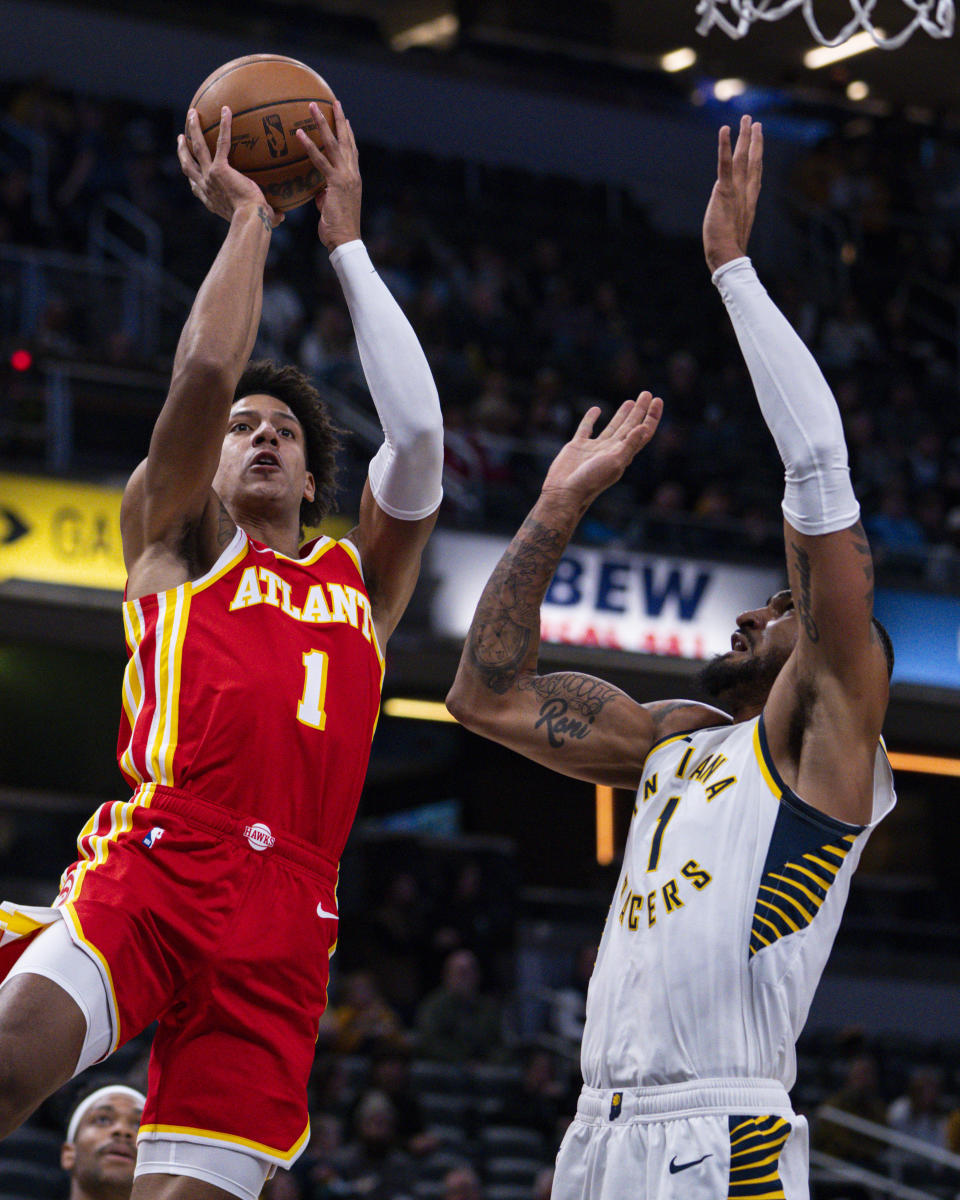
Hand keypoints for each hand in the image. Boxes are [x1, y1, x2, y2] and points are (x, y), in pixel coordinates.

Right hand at [178, 107, 282, 226]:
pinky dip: (224, 125)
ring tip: (193, 113)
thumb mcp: (259, 219)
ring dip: (193, 129)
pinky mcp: (220, 169)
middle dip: (182, 150)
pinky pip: (221, 142)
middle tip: (181, 138)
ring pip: (197, 148)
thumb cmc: (256, 222)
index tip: (188, 168)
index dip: (191, 177)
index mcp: (211, 200)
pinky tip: (226, 110)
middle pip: (188, 165)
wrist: (250, 220)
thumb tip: (281, 216)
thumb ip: (269, 217)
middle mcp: (206, 187)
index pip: (196, 187)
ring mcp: (210, 176)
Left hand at [296, 99, 361, 250]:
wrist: (346, 239)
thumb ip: (326, 195)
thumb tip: (319, 192)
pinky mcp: (335, 183)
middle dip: (340, 119)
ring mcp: (345, 177)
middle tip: (334, 102)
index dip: (349, 134)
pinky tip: (299, 134)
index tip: (345, 119)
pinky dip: (310, 146)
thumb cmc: (337, 228)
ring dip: (322, 123)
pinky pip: (320, 160)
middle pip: (346, 140)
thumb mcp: (332, 207)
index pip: (352, 151)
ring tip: (312, 106)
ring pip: (333, 144)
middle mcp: (352, 173)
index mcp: (354, 178)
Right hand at [541, 393, 662, 506]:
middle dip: (639, 411)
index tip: (657, 400)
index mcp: (623, 454)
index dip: (651, 417)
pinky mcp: (578, 447)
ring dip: (622, 414)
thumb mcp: (614, 462)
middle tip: (646, 393)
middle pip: (630, 426)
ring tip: (630, 401)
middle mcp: (611, 450)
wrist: (565, 491)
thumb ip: (629, 445)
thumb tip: (644, 428)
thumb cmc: (591, 480)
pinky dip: (591, 418)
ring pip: (612, 427)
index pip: (643, 432)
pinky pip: (586, 428)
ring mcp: (594, 448)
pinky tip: (596, 410)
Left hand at [703, 114, 761, 273]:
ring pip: (742, 158)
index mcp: (749, 201)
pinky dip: (724, 146)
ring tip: (746, 119)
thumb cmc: (728, 249)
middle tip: (755, 122)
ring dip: (744, 137)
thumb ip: (733, 216)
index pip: (755, 174)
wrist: (728, 256)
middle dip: (754, 141)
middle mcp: (746, 192)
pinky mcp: (724, 191)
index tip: (759, 142)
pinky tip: (725, 129)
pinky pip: (724, 164)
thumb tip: (728, 215)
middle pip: (753, 161)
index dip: (758, 156)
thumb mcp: (733, 229)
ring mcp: (737, 190)